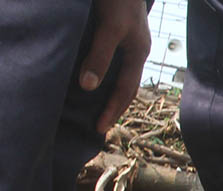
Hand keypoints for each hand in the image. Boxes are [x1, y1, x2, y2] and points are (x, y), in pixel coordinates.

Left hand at [79, 0, 150, 133]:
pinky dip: (97, 72)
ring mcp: (124, 38)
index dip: (112, 110)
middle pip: (123, 84)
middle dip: (111, 105)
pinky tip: (85, 77)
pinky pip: (106, 58)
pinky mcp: (111, 28)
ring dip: (104, 90)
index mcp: (137, 51)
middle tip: (97, 126)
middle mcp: (133, 47)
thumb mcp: (111, 28)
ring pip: (115, 72)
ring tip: (91, 107)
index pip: (125, 90)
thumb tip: (88, 87)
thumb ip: (100, 55)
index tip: (98, 130)